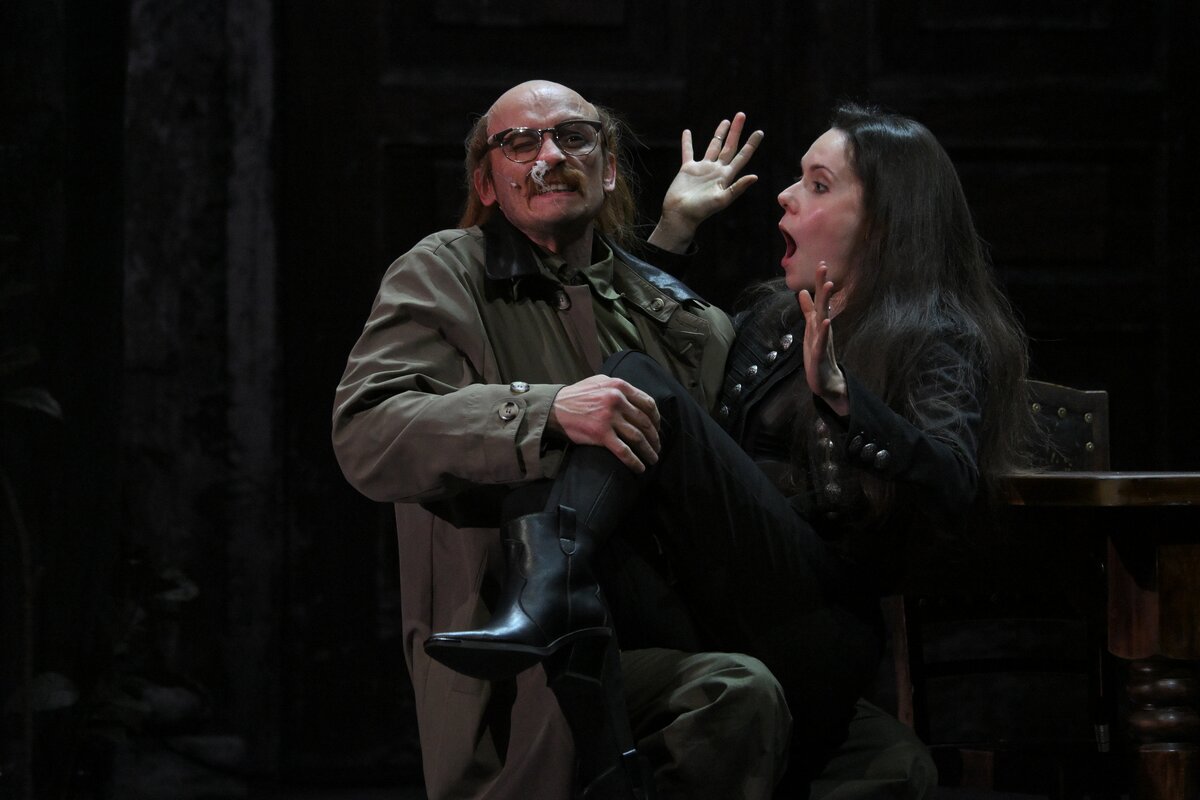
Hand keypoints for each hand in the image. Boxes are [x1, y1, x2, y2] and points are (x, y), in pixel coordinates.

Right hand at [547, 375, 661, 472]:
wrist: (555, 408)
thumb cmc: (577, 395)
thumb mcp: (600, 382)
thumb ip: (618, 387)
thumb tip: (637, 398)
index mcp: (619, 386)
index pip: (648, 403)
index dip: (656, 418)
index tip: (657, 427)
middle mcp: (617, 400)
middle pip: (645, 422)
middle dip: (654, 437)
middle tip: (657, 446)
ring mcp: (609, 418)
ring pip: (638, 437)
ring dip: (649, 450)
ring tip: (653, 459)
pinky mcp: (601, 434)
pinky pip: (624, 451)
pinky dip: (634, 461)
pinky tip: (640, 468)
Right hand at [648, 112, 763, 252]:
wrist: (681, 215)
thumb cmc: (701, 210)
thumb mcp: (722, 200)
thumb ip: (737, 188)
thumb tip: (755, 177)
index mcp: (726, 177)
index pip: (741, 157)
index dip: (751, 145)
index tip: (759, 132)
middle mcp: (716, 170)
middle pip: (729, 146)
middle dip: (736, 131)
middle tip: (742, 115)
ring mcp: (702, 169)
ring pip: (713, 146)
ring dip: (719, 133)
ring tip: (726, 121)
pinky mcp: (688, 169)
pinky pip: (688, 152)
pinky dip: (687, 142)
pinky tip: (687, 132)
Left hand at [797, 262, 849, 415]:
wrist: (826, 381)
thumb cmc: (818, 353)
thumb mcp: (810, 329)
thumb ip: (807, 311)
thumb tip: (801, 293)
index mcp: (819, 322)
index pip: (820, 299)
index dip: (819, 282)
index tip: (821, 262)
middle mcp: (823, 328)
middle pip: (823, 303)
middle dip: (822, 284)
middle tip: (823, 266)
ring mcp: (823, 340)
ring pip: (824, 318)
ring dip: (826, 302)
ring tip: (828, 285)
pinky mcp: (821, 355)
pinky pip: (822, 341)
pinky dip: (823, 331)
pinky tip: (826, 322)